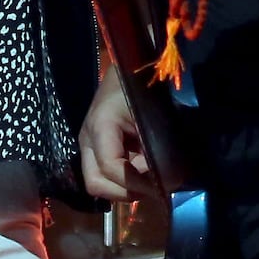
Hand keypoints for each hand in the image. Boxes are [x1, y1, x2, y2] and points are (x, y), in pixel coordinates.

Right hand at [78, 77, 154, 206]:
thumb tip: (171, 182)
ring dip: (126, 186)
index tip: (162, 187)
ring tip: (151, 176)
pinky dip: (126, 177)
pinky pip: (107, 172)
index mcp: (101, 126)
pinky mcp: (96, 147)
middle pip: (96, 183)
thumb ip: (161, 150)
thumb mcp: (155, 118)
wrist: (132, 65)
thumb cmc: (145, 87)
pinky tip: (145, 168)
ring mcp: (89, 144)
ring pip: (100, 181)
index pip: (110, 167)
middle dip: (125, 192)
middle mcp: (88, 139)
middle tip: (152, 190)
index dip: (136, 183)